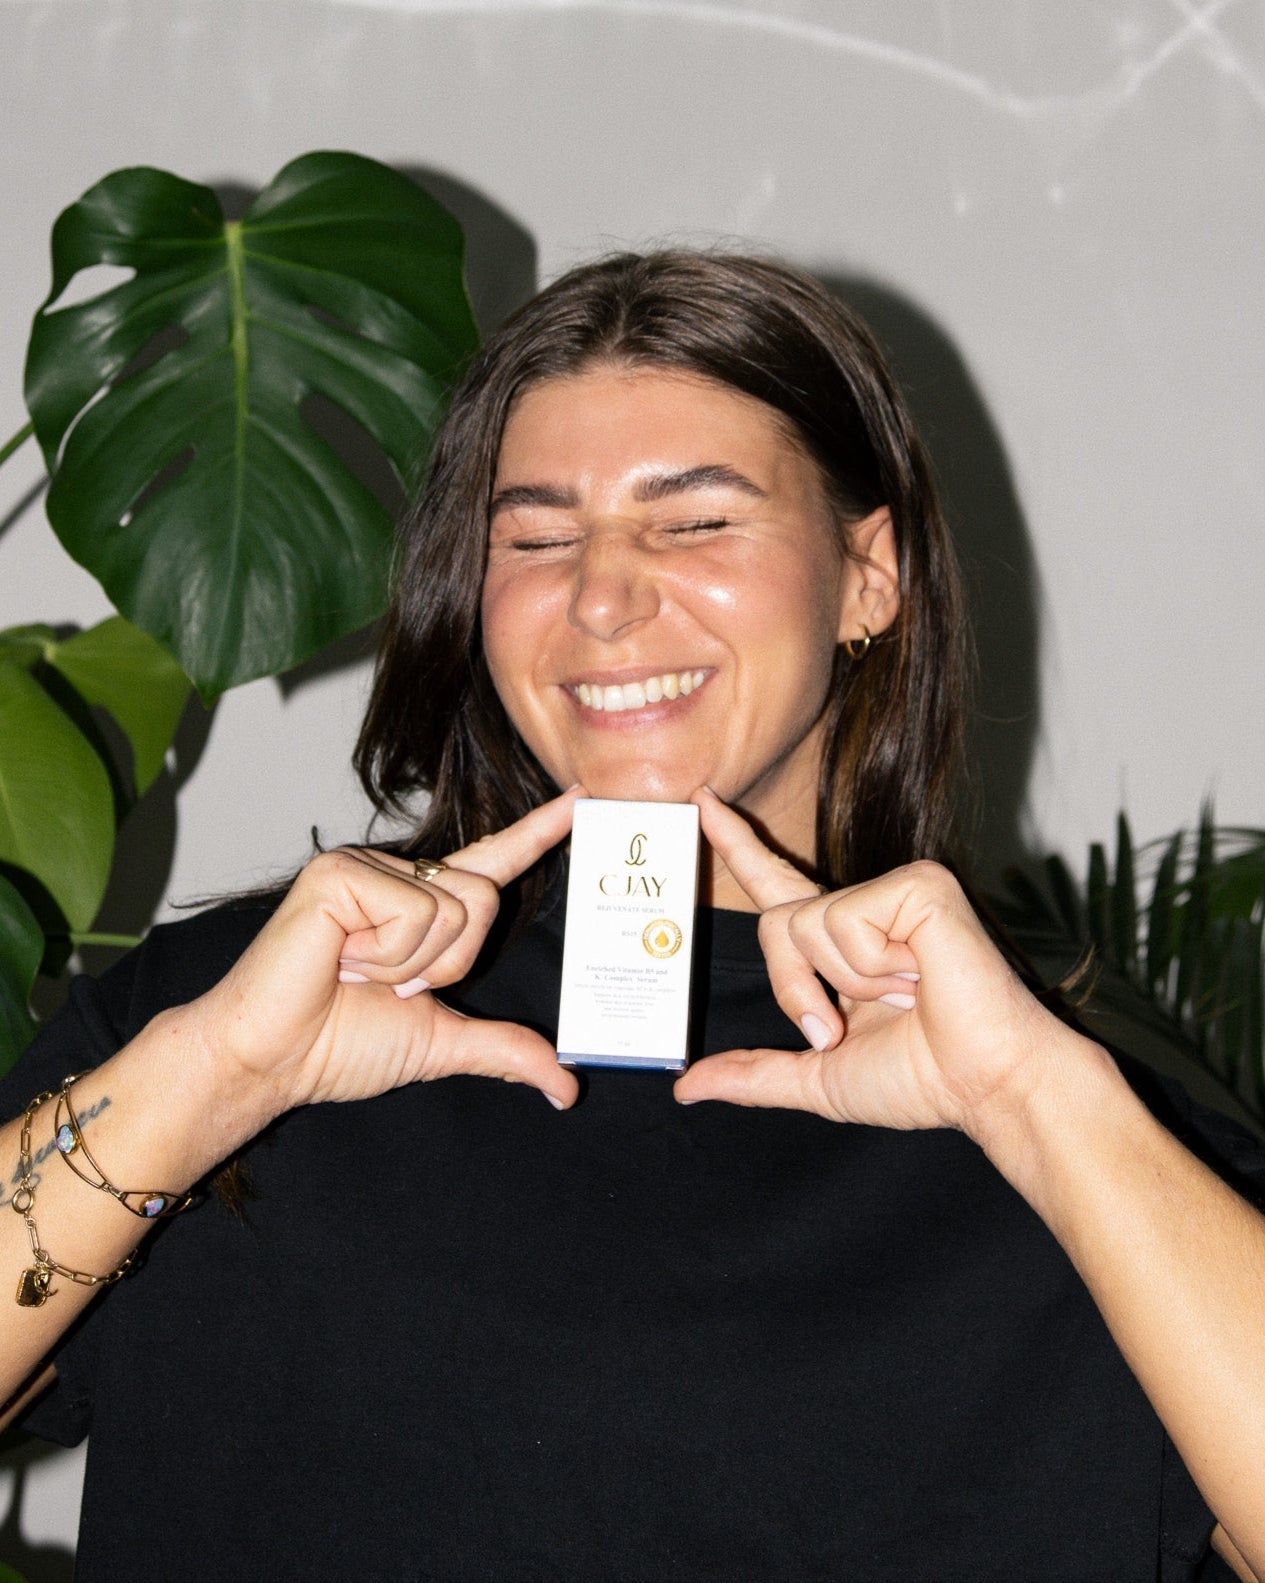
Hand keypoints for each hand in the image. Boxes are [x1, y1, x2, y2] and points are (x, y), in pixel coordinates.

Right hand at [192, 787, 584, 1119]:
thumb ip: (504, 1050)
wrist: (273, 1060)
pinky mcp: (338, 872)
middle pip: (486, 898)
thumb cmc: (338, 1045)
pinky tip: (339, 959)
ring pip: (455, 907)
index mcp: (424, 907)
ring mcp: (365, 867)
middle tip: (389, 985)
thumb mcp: (441, 1043)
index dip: (539, 830)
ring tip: (356, 972)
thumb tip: (567, 1089)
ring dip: (414, 963)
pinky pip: (413, 912)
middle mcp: (399, 876)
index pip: (494, 861)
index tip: (583, 799)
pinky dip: (386, 955)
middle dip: (451, 962)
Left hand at [675, 789, 1076, 1137]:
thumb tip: (687, 1088)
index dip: (737, 842)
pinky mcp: (917, 884)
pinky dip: (872, 966)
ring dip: (845, 983)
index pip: (774, 883)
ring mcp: (892, 891)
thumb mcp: (818, 1078)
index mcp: (840, 943)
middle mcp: (863, 908)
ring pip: (805, 924)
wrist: (984, 1084)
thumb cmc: (921, 1078)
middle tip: (835, 1029)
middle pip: (774, 921)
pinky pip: (846, 921)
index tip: (702, 799)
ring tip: (905, 996)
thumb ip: (752, 1075)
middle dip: (792, 987)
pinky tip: (921, 976)